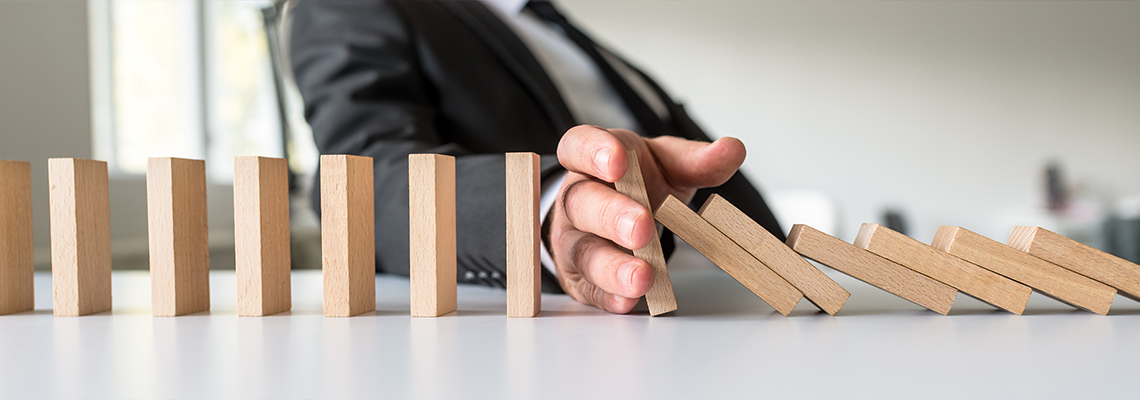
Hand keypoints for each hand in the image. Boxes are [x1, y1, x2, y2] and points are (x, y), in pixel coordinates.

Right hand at [548, 125, 745, 312]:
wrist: (615, 215)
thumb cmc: (636, 184)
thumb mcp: (668, 166)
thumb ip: (697, 160)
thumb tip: (732, 151)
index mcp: (594, 161)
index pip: (578, 147)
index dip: (594, 152)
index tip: (618, 160)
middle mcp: (576, 198)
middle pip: (581, 203)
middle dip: (611, 215)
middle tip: (641, 227)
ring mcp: (574, 239)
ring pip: (583, 251)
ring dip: (612, 266)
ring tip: (643, 275)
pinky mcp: (580, 277)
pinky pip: (588, 288)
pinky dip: (608, 295)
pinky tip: (629, 300)